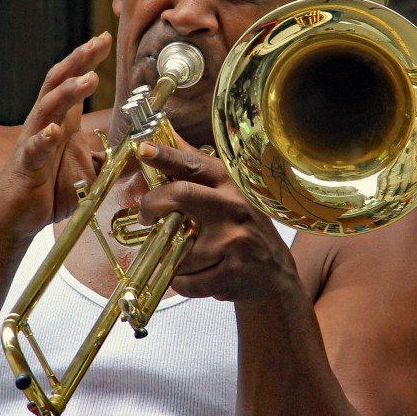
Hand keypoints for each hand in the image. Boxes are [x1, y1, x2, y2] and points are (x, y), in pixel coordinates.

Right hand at [0, 33, 113, 241]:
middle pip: (58, 84)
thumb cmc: (48, 189)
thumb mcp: (88, 171)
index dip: (87, 60)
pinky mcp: (25, 167)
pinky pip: (34, 149)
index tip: (105, 38)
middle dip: (78, 62)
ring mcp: (33, 143)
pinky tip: (54, 130)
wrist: (16, 217)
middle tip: (98, 43)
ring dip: (67, 92)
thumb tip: (139, 150)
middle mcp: (45, 125)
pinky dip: (44, 139)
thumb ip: (110, 158)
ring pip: (47, 109)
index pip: (73, 82)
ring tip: (87, 79)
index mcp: (61, 122)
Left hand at [132, 138, 299, 303]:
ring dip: (172, 257)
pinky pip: (187, 279)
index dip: (165, 155)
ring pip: (179, 248)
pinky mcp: (233, 271)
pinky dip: (181, 281)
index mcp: (229, 184)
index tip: (142, 148)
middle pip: (181, 195)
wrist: (274, 274)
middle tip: (146, 215)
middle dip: (152, 204)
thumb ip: (196, 168)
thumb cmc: (242, 230)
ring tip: (186, 257)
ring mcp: (235, 240)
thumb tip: (165, 134)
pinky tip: (195, 275)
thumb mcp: (227, 193)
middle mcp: (233, 207)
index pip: (192, 164)